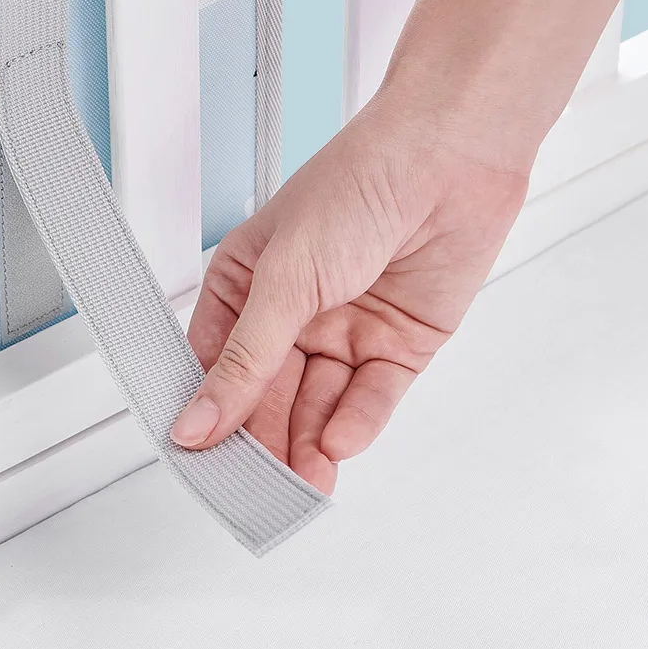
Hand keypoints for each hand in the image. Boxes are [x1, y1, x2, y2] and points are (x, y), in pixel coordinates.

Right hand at [171, 91, 529, 492]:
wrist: (451, 158)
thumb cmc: (359, 183)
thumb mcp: (285, 276)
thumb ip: (245, 359)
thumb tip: (196, 420)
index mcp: (248, 282)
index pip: (215, 363)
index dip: (206, 411)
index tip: (199, 459)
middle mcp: (295, 310)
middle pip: (266, 395)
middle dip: (262, 441)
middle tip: (254, 490)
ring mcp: (346, 328)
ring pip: (317, 406)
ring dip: (308, 444)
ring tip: (300, 482)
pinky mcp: (398, 345)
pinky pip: (371, 398)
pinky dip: (355, 421)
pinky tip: (338, 441)